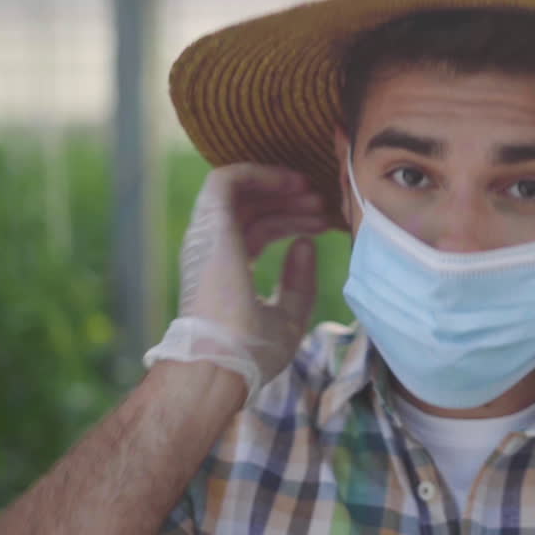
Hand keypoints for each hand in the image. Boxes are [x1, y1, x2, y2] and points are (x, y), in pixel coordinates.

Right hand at [143, 164, 331, 402]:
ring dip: (280, 187)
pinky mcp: (209, 223)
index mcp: (226, 271)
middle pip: (253, 210)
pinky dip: (260, 173)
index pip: (257, 232)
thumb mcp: (288, 317)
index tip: (325, 223)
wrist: (223, 361)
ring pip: (242, 192)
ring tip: (316, 194)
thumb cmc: (251, 352)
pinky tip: (292, 182)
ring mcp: (208, 235)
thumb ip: (298, 282)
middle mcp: (213, 249)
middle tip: (326, 204)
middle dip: (292, 203)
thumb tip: (306, 244)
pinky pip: (227, 179)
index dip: (291, 222)